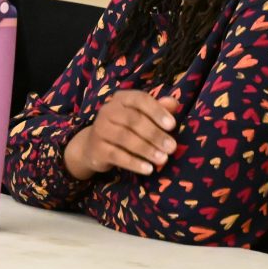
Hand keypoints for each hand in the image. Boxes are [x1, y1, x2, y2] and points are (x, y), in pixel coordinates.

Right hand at [64, 90, 179, 178]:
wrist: (93, 146)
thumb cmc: (125, 128)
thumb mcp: (141, 116)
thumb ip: (158, 109)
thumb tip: (174, 103)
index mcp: (122, 99)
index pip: (140, 99)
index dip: (157, 111)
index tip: (172, 125)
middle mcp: (108, 110)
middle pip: (132, 120)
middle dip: (154, 134)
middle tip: (172, 147)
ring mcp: (100, 129)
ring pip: (124, 138)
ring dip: (146, 149)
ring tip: (163, 159)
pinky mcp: (97, 149)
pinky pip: (116, 155)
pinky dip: (134, 163)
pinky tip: (148, 169)